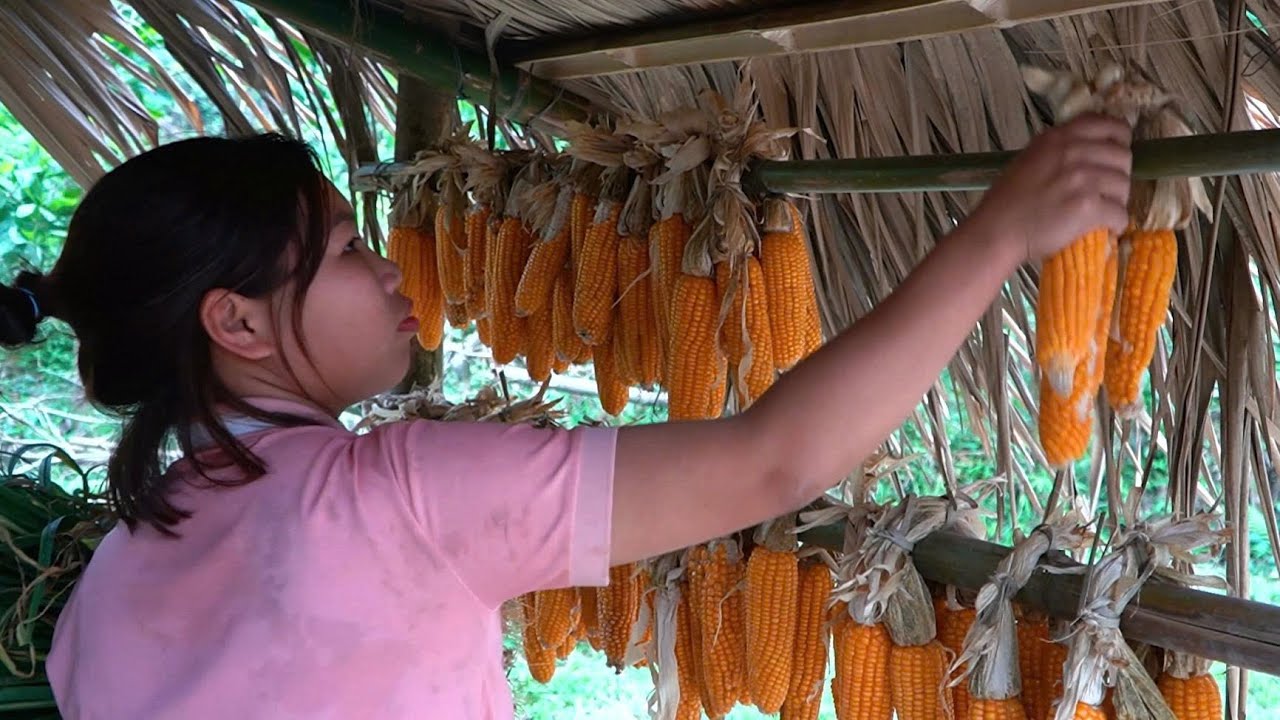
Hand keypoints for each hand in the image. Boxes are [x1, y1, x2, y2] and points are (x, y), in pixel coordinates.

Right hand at [969, 112, 1132, 263]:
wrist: (996, 231)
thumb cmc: (1007, 200)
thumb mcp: (1031, 158)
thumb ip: (1059, 149)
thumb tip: (1091, 150)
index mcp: (1059, 137)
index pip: (1109, 125)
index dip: (1118, 140)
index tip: (1112, 155)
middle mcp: (1074, 152)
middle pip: (1123, 156)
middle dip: (1117, 175)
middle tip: (1104, 192)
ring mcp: (1083, 178)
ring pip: (1124, 186)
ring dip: (1116, 201)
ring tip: (1101, 212)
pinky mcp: (1088, 206)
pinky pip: (1120, 214)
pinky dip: (1115, 224)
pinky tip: (1104, 228)